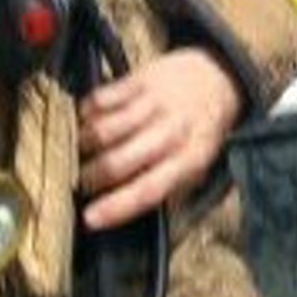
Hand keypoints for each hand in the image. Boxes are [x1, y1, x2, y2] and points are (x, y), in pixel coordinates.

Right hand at [79, 48, 244, 229]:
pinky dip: (86, 112)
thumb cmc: (201, 130)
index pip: (148, 191)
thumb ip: (172, 189)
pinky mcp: (139, 80)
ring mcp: (154, 105)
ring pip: (104, 131)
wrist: (218, 78)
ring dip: (84, 145)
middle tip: (80, 183)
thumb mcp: (199, 166)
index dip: (116, 207)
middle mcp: (172, 133)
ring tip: (79, 151)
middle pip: (119, 162)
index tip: (90, 219)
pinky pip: (101, 99)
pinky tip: (85, 121)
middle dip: (91, 178)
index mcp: (189, 160)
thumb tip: (136, 212)